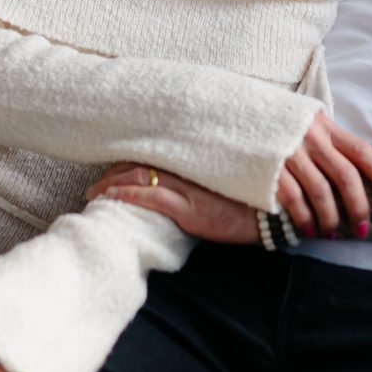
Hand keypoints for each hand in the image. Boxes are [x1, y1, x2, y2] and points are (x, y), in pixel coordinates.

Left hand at [84, 168, 259, 243]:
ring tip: (94, 193)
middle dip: (114, 172)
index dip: (130, 158)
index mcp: (198, 161)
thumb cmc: (255, 201)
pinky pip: (152, 197)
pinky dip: (129, 195)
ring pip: (141, 177)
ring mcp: (190, 190)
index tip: (113, 165)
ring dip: (112, 184)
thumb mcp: (229, 183)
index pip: (155, 153)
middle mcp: (191, 170)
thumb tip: (191, 180)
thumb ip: (207, 177)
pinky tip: (112, 197)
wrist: (276, 218)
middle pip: (142, 162)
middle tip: (95, 184)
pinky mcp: (191, 211)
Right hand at [276, 112, 371, 238]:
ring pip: (321, 192)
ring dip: (330, 218)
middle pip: (346, 176)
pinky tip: (307, 229)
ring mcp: (290, 152)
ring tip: (331, 234)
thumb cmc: (272, 124)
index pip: (363, 152)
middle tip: (361, 229)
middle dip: (358, 207)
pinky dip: (304, 218)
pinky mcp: (269, 167)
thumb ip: (327, 141)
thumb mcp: (303, 122)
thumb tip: (357, 170)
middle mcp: (311, 137)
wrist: (229, 114)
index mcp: (324, 126)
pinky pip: (294, 199)